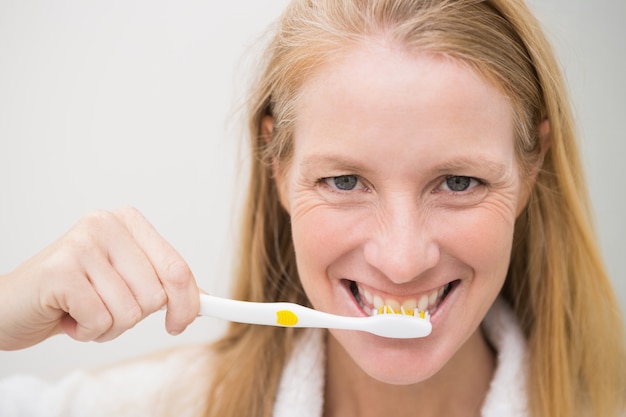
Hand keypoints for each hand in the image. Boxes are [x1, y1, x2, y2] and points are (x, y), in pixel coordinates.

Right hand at [0, 206, 198, 349]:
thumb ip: (164, 285)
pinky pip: (101, 320)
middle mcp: (106, 225)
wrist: (12, 304)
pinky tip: (68, 315)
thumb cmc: (72, 293)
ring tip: (83, 310)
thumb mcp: (125, 282)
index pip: (177, 267)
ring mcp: (82, 244)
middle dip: (133, 315)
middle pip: (156, 294)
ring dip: (107, 326)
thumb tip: (204, 299)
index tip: (181, 322)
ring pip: (130, 311)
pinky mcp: (61, 270)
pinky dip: (86, 331)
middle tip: (103, 307)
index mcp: (129, 222)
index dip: (187, 302)